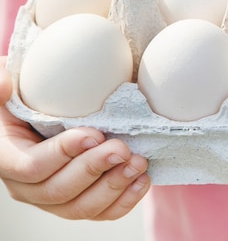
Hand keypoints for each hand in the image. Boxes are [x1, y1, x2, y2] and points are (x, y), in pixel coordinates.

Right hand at [0, 57, 150, 218]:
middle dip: (94, 169)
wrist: (53, 111)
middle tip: (121, 149)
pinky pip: (102, 213)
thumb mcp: (11, 86)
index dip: (63, 154)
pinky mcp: (79, 203)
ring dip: (113, 186)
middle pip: (59, 190)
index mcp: (7, 157)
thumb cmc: (30, 96)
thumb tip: (5, 84)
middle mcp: (26, 186)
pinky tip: (142, 180)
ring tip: (137, 162)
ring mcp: (54, 200)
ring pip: (81, 207)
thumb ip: (1, 84)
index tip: (94, 134)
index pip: (32, 166)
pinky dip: (125, 200)